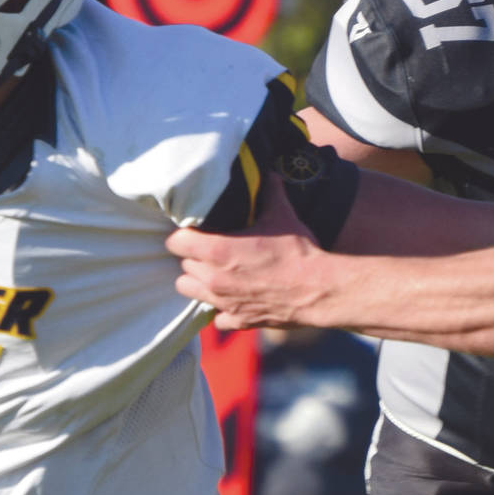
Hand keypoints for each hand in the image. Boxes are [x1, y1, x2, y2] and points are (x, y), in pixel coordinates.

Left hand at [169, 185, 329, 329]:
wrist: (318, 290)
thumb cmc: (298, 252)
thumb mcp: (282, 216)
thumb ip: (270, 193)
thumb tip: (268, 174)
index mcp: (217, 250)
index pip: (175, 242)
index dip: (184, 236)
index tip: (195, 232)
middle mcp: (213, 278)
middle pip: (183, 265)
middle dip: (194, 257)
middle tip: (211, 251)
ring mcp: (223, 302)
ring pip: (190, 290)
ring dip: (199, 281)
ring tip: (216, 274)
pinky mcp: (237, 320)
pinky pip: (216, 317)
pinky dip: (222, 310)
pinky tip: (235, 299)